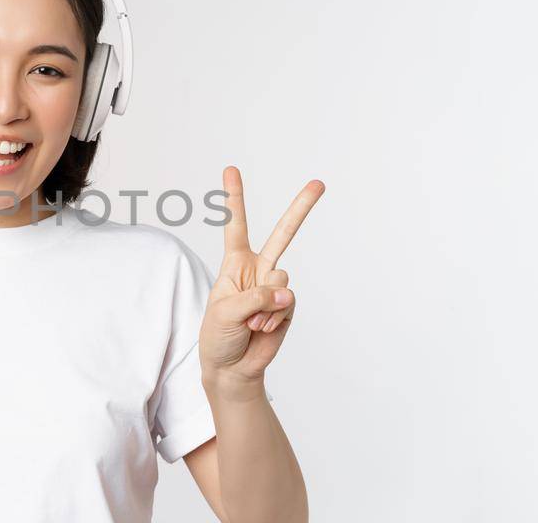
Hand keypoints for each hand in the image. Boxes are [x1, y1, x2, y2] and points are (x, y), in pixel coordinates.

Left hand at [199, 166, 324, 385]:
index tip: (231, 169)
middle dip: (301, 208)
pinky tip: (262, 329)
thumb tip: (287, 292)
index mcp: (235, 264)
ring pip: (282, 278)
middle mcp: (258, 270)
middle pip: (283, 234)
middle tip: (319, 183)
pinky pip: (287, 303)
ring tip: (251, 322)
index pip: (235, 226)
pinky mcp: (288, 306)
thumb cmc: (218, 336)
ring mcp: (275, 287)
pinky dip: (273, 318)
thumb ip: (255, 297)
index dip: (234, 198)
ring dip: (265, 305)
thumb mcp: (224, 312)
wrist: (232, 368)